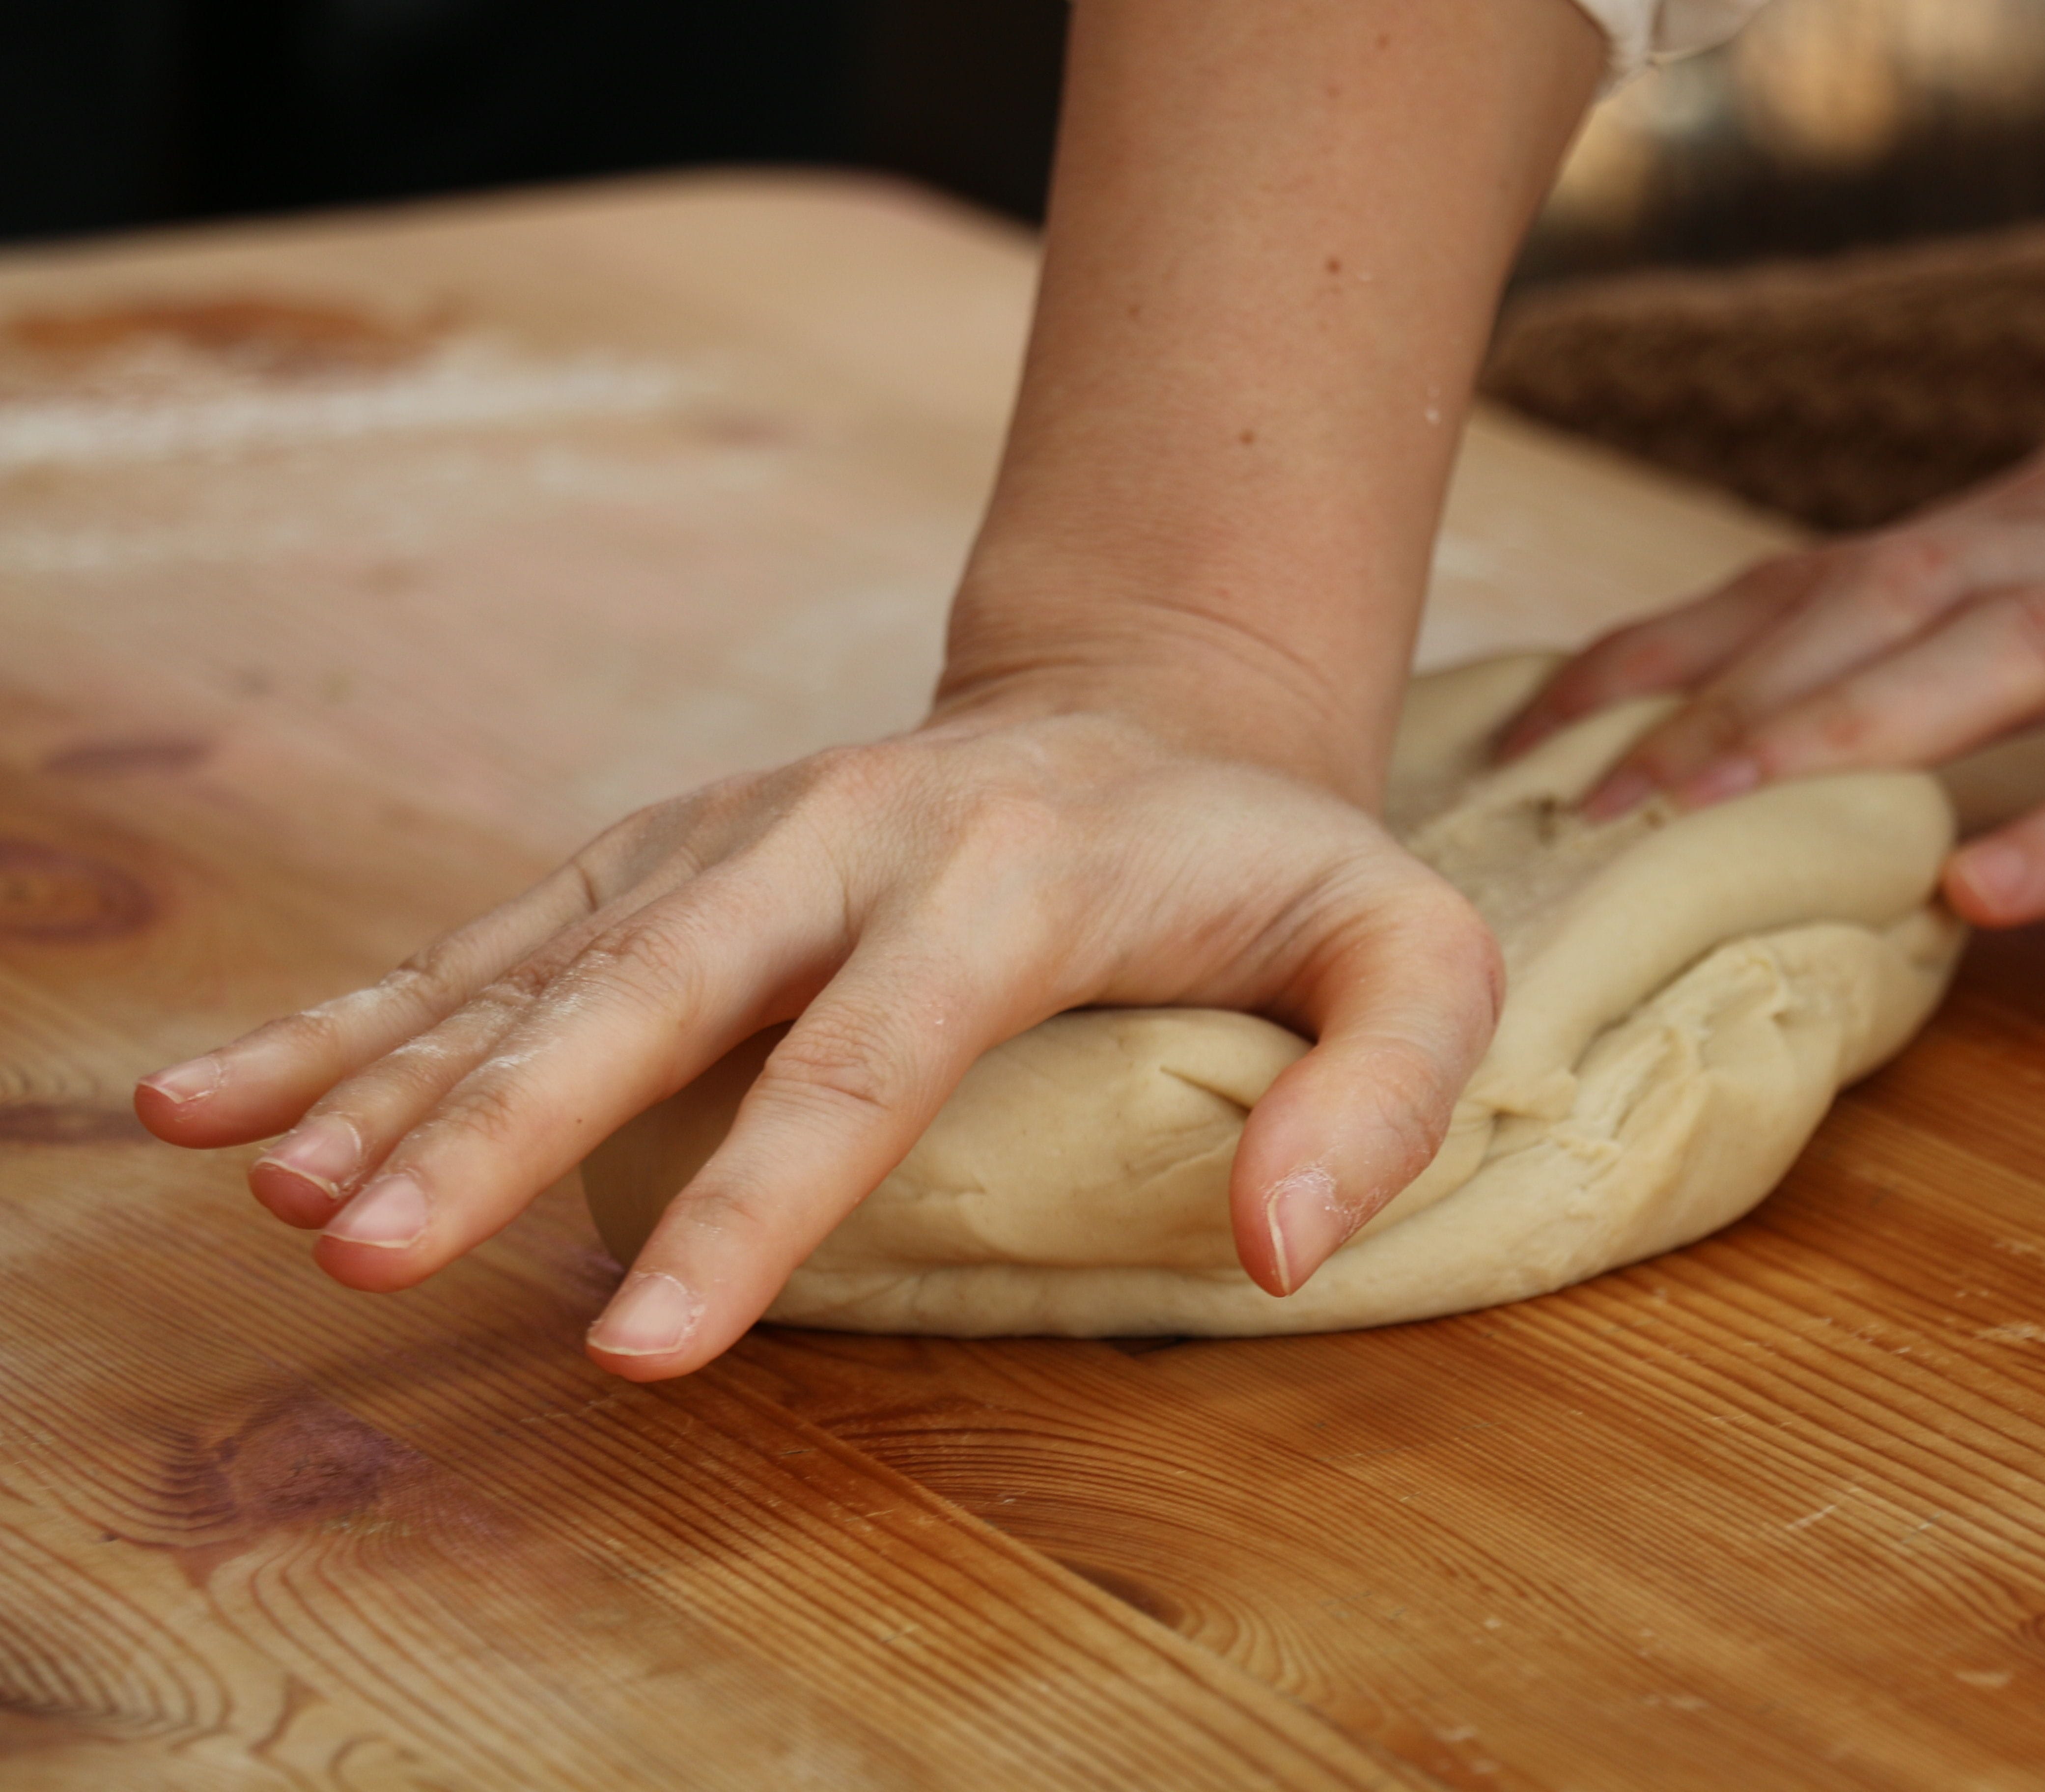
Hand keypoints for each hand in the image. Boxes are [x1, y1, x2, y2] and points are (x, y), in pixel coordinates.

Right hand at [135, 660, 1499, 1379]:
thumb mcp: (1412, 947)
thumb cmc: (1280, 855)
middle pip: (651, 995)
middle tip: (367, 1252)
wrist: (1154, 697)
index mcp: (1008, 878)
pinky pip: (506, 931)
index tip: (641, 1350)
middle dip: (498, 1126)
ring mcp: (739, 833)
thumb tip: (1281, 1253)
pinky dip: (371, 1012)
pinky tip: (236, 1093)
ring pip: (542, 959)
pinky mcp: (677, 847)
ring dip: (396, 1070)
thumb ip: (1388, 1084)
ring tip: (257, 1177)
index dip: (752, 1212)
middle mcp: (842, 836)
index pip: (863, 1066)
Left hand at [1503, 130, 2044, 926]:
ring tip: (1687, 819)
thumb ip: (2022, 572)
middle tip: (1551, 802)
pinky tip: (1985, 893)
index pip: (1815, 573)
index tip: (1529, 724)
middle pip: (1865, 607)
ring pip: (2002, 662)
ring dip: (1833, 733)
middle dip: (1700, 702)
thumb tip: (1881, 648)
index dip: (1664, 647)